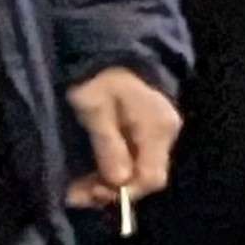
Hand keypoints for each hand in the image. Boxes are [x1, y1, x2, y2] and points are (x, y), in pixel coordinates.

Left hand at [63, 70, 177, 213]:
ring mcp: (160, 131)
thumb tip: (117, 181)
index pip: (151, 177)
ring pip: (141, 169)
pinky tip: (96, 169)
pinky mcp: (150, 129)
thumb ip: (108, 145)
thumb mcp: (94, 108)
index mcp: (156, 129)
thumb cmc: (99, 77)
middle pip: (147, 176)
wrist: (110, 51)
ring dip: (111, 181)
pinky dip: (116, 167)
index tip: (92, 193)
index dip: (123, 191)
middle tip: (78, 192)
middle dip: (113, 189)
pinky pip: (137, 158)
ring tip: (81, 185)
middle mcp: (166, 134)